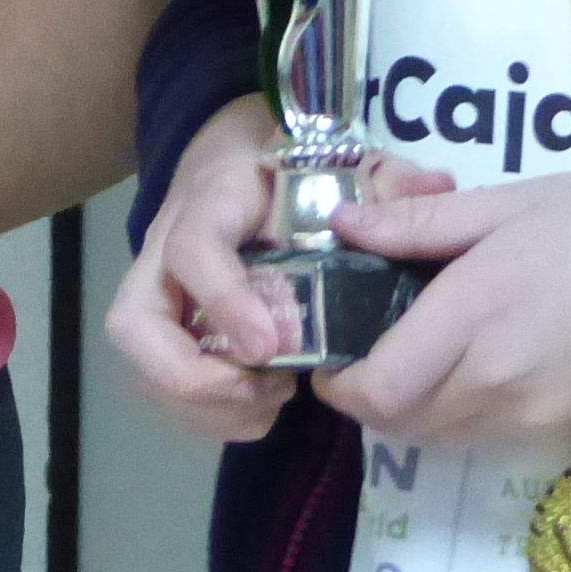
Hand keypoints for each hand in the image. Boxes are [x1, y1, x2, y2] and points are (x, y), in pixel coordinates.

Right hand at [104, 104, 449, 439]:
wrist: (239, 158)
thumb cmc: (291, 165)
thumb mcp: (340, 158)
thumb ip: (385, 177)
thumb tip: (435, 187)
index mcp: (212, 200)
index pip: (194, 247)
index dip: (224, 301)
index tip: (271, 346)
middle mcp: (167, 250)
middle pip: (135, 324)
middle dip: (190, 378)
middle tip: (262, 388)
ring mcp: (161, 294)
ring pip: (144, 366)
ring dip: (206, 405)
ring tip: (273, 398)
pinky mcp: (168, 330)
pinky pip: (165, 388)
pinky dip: (212, 413)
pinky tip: (266, 402)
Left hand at [310, 166, 570, 452]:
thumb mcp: (510, 202)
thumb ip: (420, 224)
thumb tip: (343, 227)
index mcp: (474, 316)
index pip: (377, 390)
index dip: (339, 381)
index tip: (332, 350)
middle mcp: (497, 384)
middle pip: (401, 422)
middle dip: (372, 394)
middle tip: (372, 346)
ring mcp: (536, 421)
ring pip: (443, 438)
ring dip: (416, 410)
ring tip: (425, 354)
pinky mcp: (570, 440)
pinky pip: (490, 443)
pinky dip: (467, 418)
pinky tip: (483, 369)